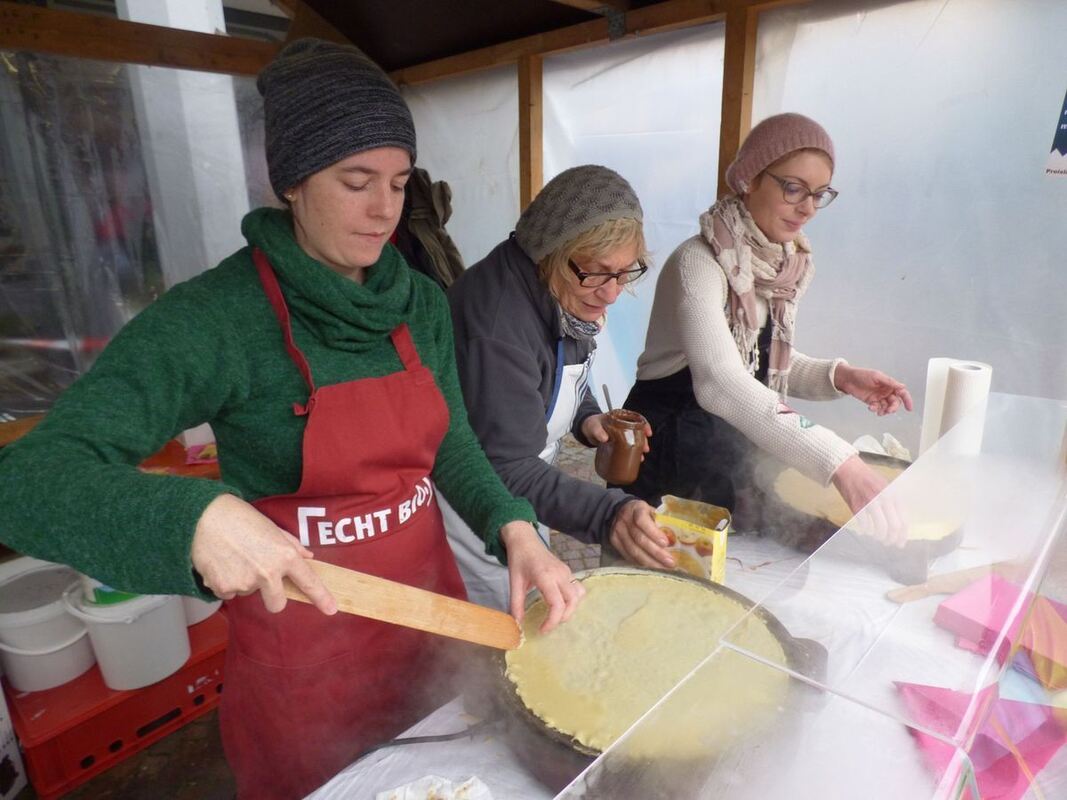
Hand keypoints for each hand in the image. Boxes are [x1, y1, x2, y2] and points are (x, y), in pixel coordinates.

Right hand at [191, 494, 337, 614]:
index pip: (308, 581)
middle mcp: (268, 573)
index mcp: (284, 556)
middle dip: (272, 598)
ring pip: (249, 593)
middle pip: (277, 604)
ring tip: (235, 557)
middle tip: (261, 578)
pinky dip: (226, 582)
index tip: (331, 609)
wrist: (204, 517)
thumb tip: (307, 557)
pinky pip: (229, 593)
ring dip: (245, 581)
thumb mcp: (272, 528)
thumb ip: (291, 545)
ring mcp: (246, 583)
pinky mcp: (224, 588)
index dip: (321, 598)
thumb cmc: (240, 518)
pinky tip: (221, 563)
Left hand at [500, 521, 583, 633]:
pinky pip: (577, 589)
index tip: (542, 630)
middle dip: (562, 618)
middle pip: (572, 602)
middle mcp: (560, 574)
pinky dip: (573, 600)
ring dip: (570, 609)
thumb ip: (516, 604)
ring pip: (578, 596)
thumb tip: (517, 624)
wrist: (525, 541)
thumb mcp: (514, 582)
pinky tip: (561, 604)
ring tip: (555, 616)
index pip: (557, 604)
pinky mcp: (568, 571)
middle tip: (548, 625)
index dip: (552, 621)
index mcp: (545, 577)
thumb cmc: (519, 560)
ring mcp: (567, 572)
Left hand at [580, 413, 651, 455]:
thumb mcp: (593, 426)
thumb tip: (604, 438)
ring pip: (634, 439)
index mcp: (620, 416)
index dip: (644, 424)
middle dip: (643, 440)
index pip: (636, 418)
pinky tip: (635, 459)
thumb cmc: (591, 424)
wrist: (586, 430)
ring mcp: (622, 433)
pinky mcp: (618, 442)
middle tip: (645, 449)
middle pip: (638, 431)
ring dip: (639, 447)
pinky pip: (628, 445)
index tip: (648, 433)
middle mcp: (623, 424)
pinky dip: (632, 452)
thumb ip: (597, 431)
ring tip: (641, 457)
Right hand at [609, 500, 674, 568]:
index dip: (654, 533)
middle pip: (639, 539)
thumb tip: (676, 540)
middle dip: (656, 552)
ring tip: (663, 568)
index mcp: (636, 509)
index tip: (666, 543)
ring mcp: (617, 532)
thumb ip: (661, 522)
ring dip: (650, 561)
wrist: (618, 511)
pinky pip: (628, 555)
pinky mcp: (614, 542)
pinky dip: (641, 563)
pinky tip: (651, 567)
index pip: (642, 521)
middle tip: (670, 562)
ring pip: (633, 550)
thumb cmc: (642, 513)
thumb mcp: (651, 511)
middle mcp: (624, 520)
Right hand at [831, 456, 906, 546]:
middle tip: (888, 543)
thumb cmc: (868, 478)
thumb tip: (899, 524)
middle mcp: (884, 499)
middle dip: (891, 539)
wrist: (848, 469)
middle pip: (893, 527)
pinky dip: (866, 531)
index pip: (903, 521)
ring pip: (880, 528)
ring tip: (877, 537)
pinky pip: (865, 525)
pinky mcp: (857, 506)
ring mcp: (870, 502)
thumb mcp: (887, 487)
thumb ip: (893, 503)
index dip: (902, 535)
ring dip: (879, 537)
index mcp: (894, 495)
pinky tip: (866, 531)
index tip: (900, 543)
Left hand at [834, 365, 913, 415]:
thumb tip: (902, 386)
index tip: (909, 408)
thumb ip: (889, 382)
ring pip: (886, 407)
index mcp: (889, 384)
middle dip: (893, 408)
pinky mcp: (871, 402)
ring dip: (885, 410)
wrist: (847, 379)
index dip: (907, 400)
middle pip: (895, 402)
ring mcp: (878, 397)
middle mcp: (885, 391)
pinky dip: (876, 409)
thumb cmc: (861, 374)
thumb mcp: (876, 376)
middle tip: (888, 410)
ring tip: (879, 411)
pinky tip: (871, 408)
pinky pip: (877, 408)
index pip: (902, 392)